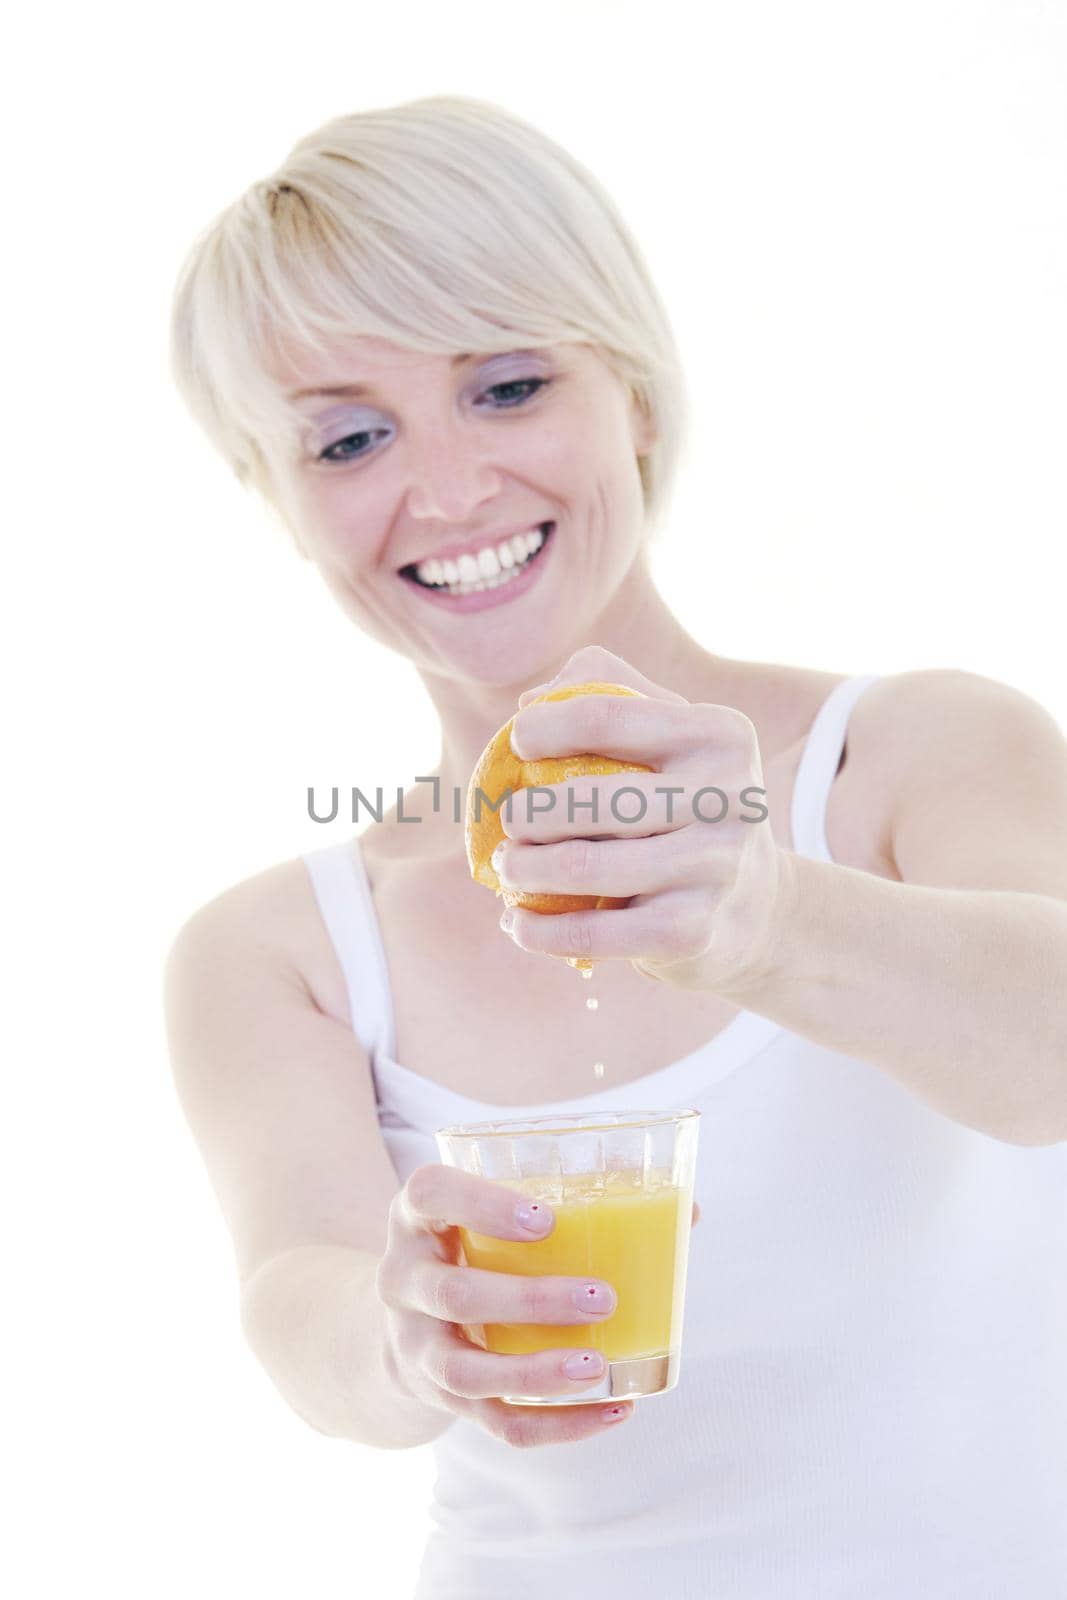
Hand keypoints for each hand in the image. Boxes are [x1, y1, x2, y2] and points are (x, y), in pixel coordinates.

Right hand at [376, 1163, 701, 1447]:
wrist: (408, 1320)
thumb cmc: (476, 1245)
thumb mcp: (494, 1210)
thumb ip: (579, 1199)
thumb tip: (686, 1212)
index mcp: (418, 1216)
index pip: (430, 1193)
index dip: (482, 1204)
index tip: (546, 1220)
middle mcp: (404, 1280)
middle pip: (452, 1294)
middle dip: (529, 1301)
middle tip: (601, 1297)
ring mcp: (418, 1346)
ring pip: (466, 1372)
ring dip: (535, 1373)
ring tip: (598, 1365)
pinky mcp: (444, 1399)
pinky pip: (496, 1422)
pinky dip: (557, 1424)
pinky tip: (614, 1409)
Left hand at [495, 645, 791, 992]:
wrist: (756, 903)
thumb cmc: (686, 800)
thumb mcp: (669, 733)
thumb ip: (604, 690)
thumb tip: (530, 704)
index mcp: (719, 734)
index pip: (604, 717)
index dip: (544, 728)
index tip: (518, 743)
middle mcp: (729, 796)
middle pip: (592, 798)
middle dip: (526, 812)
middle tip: (508, 821)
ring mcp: (715, 867)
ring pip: (584, 866)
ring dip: (522, 869)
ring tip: (505, 866)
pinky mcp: (693, 931)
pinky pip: (593, 933)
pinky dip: (539, 930)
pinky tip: (515, 921)